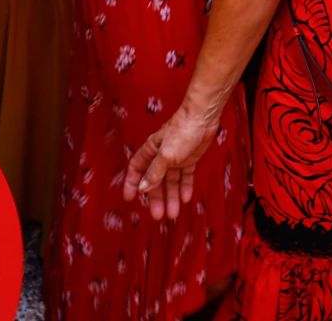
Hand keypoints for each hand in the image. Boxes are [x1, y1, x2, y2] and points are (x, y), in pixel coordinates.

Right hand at [122, 100, 221, 219]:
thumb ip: (155, 172)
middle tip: (158, 215)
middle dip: (156, 198)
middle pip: (155, 181)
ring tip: (174, 213)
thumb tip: (143, 187)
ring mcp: (176, 157)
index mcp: (151, 151)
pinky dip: (185, 187)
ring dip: (172, 197)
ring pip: (171, 181)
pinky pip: (185, 176)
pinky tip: (186, 198)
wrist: (203, 117)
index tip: (129, 198)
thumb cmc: (181, 130)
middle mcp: (161, 155)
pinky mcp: (189, 158)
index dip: (132, 184)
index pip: (136, 169)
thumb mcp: (166, 155)